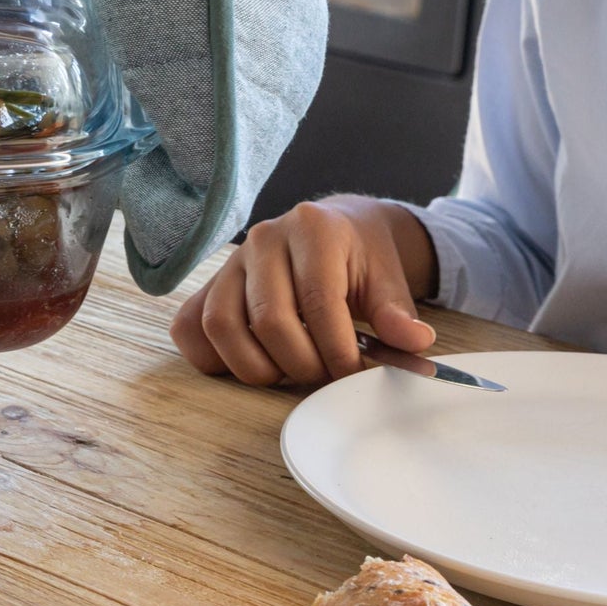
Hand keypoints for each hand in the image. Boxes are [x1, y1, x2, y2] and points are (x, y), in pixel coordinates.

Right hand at [170, 196, 438, 386]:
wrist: (334, 229)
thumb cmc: (361, 258)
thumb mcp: (389, 278)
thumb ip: (398, 313)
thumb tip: (416, 345)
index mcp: (312, 229)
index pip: (318, 301)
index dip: (336, 351)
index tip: (353, 375)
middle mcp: (263, 239)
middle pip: (269, 321)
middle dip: (302, 365)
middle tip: (324, 376)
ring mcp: (229, 262)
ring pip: (221, 327)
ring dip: (256, 367)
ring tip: (288, 372)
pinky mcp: (208, 285)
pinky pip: (190, 329)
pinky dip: (213, 358)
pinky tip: (251, 362)